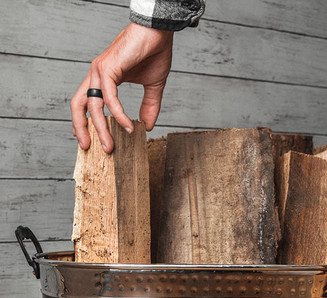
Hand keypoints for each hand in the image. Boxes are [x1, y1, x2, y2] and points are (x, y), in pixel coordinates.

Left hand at [71, 22, 173, 152]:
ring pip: (93, 105)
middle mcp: (97, 74)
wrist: (159, 32)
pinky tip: (128, 126)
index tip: (89, 139)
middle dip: (81, 128)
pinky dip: (118, 115)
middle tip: (89, 148)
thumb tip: (147, 126)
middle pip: (78, 105)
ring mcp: (100, 70)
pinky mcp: (108, 68)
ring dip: (101, 129)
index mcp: (103, 77)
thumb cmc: (154, 52)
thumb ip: (149, 106)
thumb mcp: (153, 86)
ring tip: (111, 146)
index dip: (83, 121)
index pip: (85, 102)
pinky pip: (110, 98)